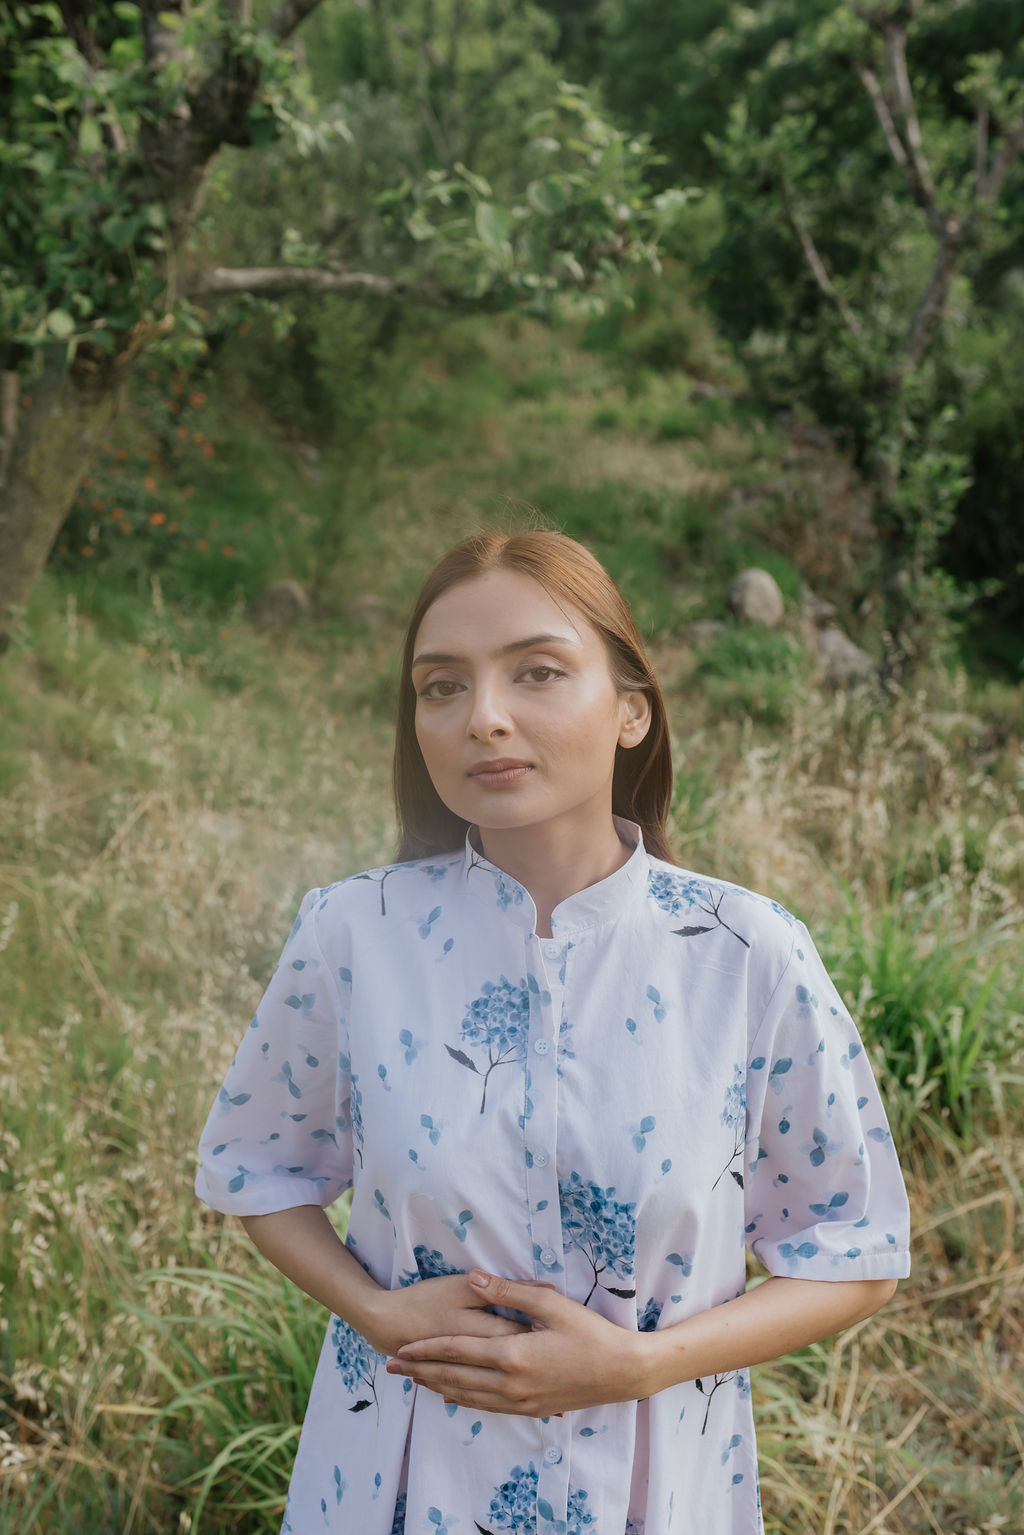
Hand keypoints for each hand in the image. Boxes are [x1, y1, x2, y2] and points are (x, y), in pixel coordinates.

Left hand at [384, 1270, 649, 1415]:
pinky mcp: (530, 1409)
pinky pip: (486, 1407)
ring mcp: (520, 1402)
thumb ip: (508, 1292)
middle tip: (393, 1368)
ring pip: (467, 1397)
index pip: (457, 1352)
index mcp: (512, 1356)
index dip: (427, 1351)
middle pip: (455, 1379)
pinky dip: (464, 1400)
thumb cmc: (589, 1332)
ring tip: (414, 1381)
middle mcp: (510, 1385)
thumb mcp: (550, 1304)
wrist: (621, 1372)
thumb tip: (473, 1277)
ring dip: (438, 1388)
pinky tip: (452, 1396)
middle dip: (421, 1372)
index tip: (401, 1349)